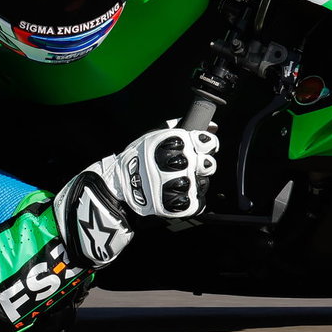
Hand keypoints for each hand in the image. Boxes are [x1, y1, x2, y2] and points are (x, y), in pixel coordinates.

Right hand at [100, 127, 220, 218]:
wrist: (119, 183)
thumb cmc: (138, 157)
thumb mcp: (155, 135)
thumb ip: (182, 128)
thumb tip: (212, 126)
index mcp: (171, 143)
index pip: (204, 142)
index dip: (208, 144)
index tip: (204, 147)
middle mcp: (174, 163)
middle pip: (206, 164)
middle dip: (203, 164)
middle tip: (193, 165)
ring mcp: (174, 185)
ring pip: (202, 184)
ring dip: (197, 182)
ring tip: (183, 180)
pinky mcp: (172, 205)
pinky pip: (195, 203)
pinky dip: (193, 200)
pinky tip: (182, 194)